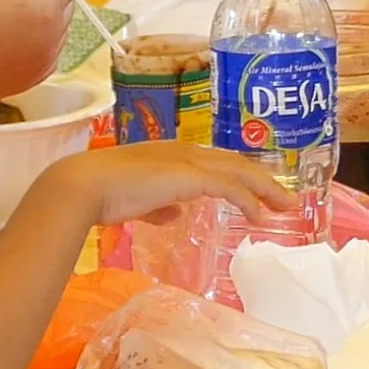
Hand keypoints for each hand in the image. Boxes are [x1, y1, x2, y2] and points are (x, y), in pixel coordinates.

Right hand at [33, 138, 294, 228]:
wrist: (83, 186)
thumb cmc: (103, 194)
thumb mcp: (137, 201)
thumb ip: (158, 206)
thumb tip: (175, 213)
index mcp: (172, 154)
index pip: (216, 162)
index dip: (240, 175)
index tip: (258, 192)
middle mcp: (184, 152)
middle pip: (234, 163)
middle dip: (263, 181)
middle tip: (285, 199)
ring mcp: (187, 161)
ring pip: (238, 171)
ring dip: (265, 189)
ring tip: (285, 207)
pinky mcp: (189, 176)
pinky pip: (229, 187)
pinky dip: (248, 199)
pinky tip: (259, 216)